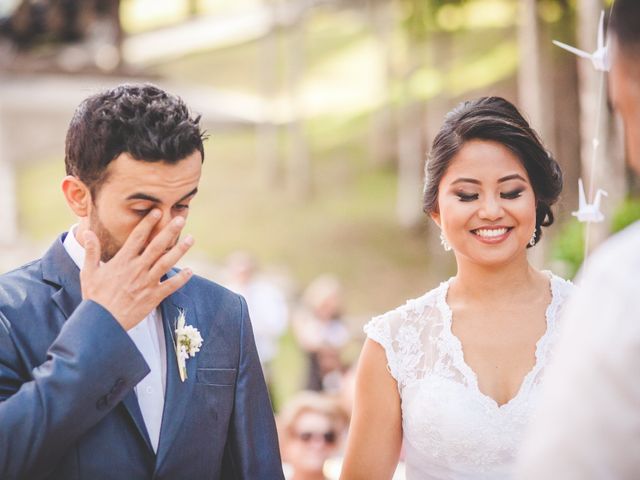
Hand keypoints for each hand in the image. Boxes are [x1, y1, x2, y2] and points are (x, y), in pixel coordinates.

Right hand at [80, 210, 193, 330]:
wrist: (101, 323)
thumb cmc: (94, 298)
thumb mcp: (88, 272)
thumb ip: (91, 251)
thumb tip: (87, 232)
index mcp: (122, 261)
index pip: (137, 237)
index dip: (148, 223)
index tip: (157, 211)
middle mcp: (137, 269)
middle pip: (157, 246)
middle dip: (169, 231)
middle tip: (181, 218)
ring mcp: (147, 282)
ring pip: (167, 262)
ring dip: (180, 250)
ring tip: (191, 238)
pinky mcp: (153, 297)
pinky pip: (171, 286)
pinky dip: (182, 279)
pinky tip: (191, 271)